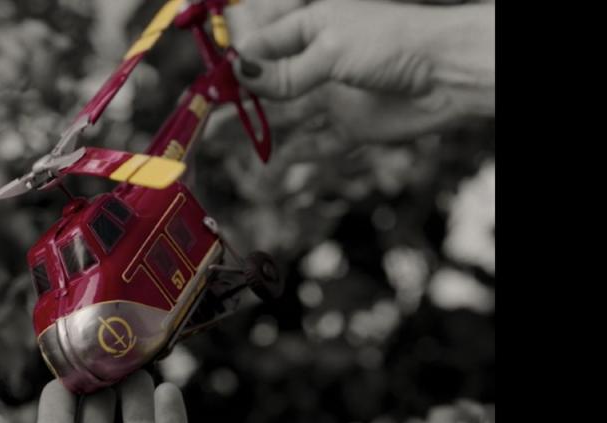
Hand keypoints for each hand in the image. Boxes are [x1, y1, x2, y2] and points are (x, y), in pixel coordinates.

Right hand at [230, 0, 493, 160]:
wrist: (449, 75)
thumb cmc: (396, 43)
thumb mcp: (331, 50)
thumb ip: (287, 72)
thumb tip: (243, 76)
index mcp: (313, 28)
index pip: (263, 46)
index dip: (235, 65)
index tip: (209, 84)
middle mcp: (320, 62)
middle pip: (269, 83)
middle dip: (237, 99)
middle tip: (204, 117)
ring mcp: (334, 95)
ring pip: (286, 115)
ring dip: (255, 126)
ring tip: (220, 139)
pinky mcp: (351, 125)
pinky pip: (315, 142)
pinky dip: (295, 153)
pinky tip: (271, 163)